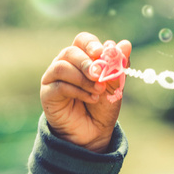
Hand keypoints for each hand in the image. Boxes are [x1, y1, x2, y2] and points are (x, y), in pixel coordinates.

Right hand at [40, 32, 131, 152]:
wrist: (94, 132)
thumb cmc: (102, 106)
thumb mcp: (115, 85)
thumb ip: (118, 65)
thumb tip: (125, 44)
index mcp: (82, 57)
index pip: (82, 41)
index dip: (91, 44)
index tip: (100, 52)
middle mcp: (65, 64)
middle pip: (70, 52)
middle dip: (87, 63)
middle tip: (99, 74)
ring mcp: (53, 78)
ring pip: (61, 67)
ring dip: (82, 78)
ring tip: (97, 90)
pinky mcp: (47, 93)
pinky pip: (59, 85)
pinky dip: (77, 91)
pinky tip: (90, 98)